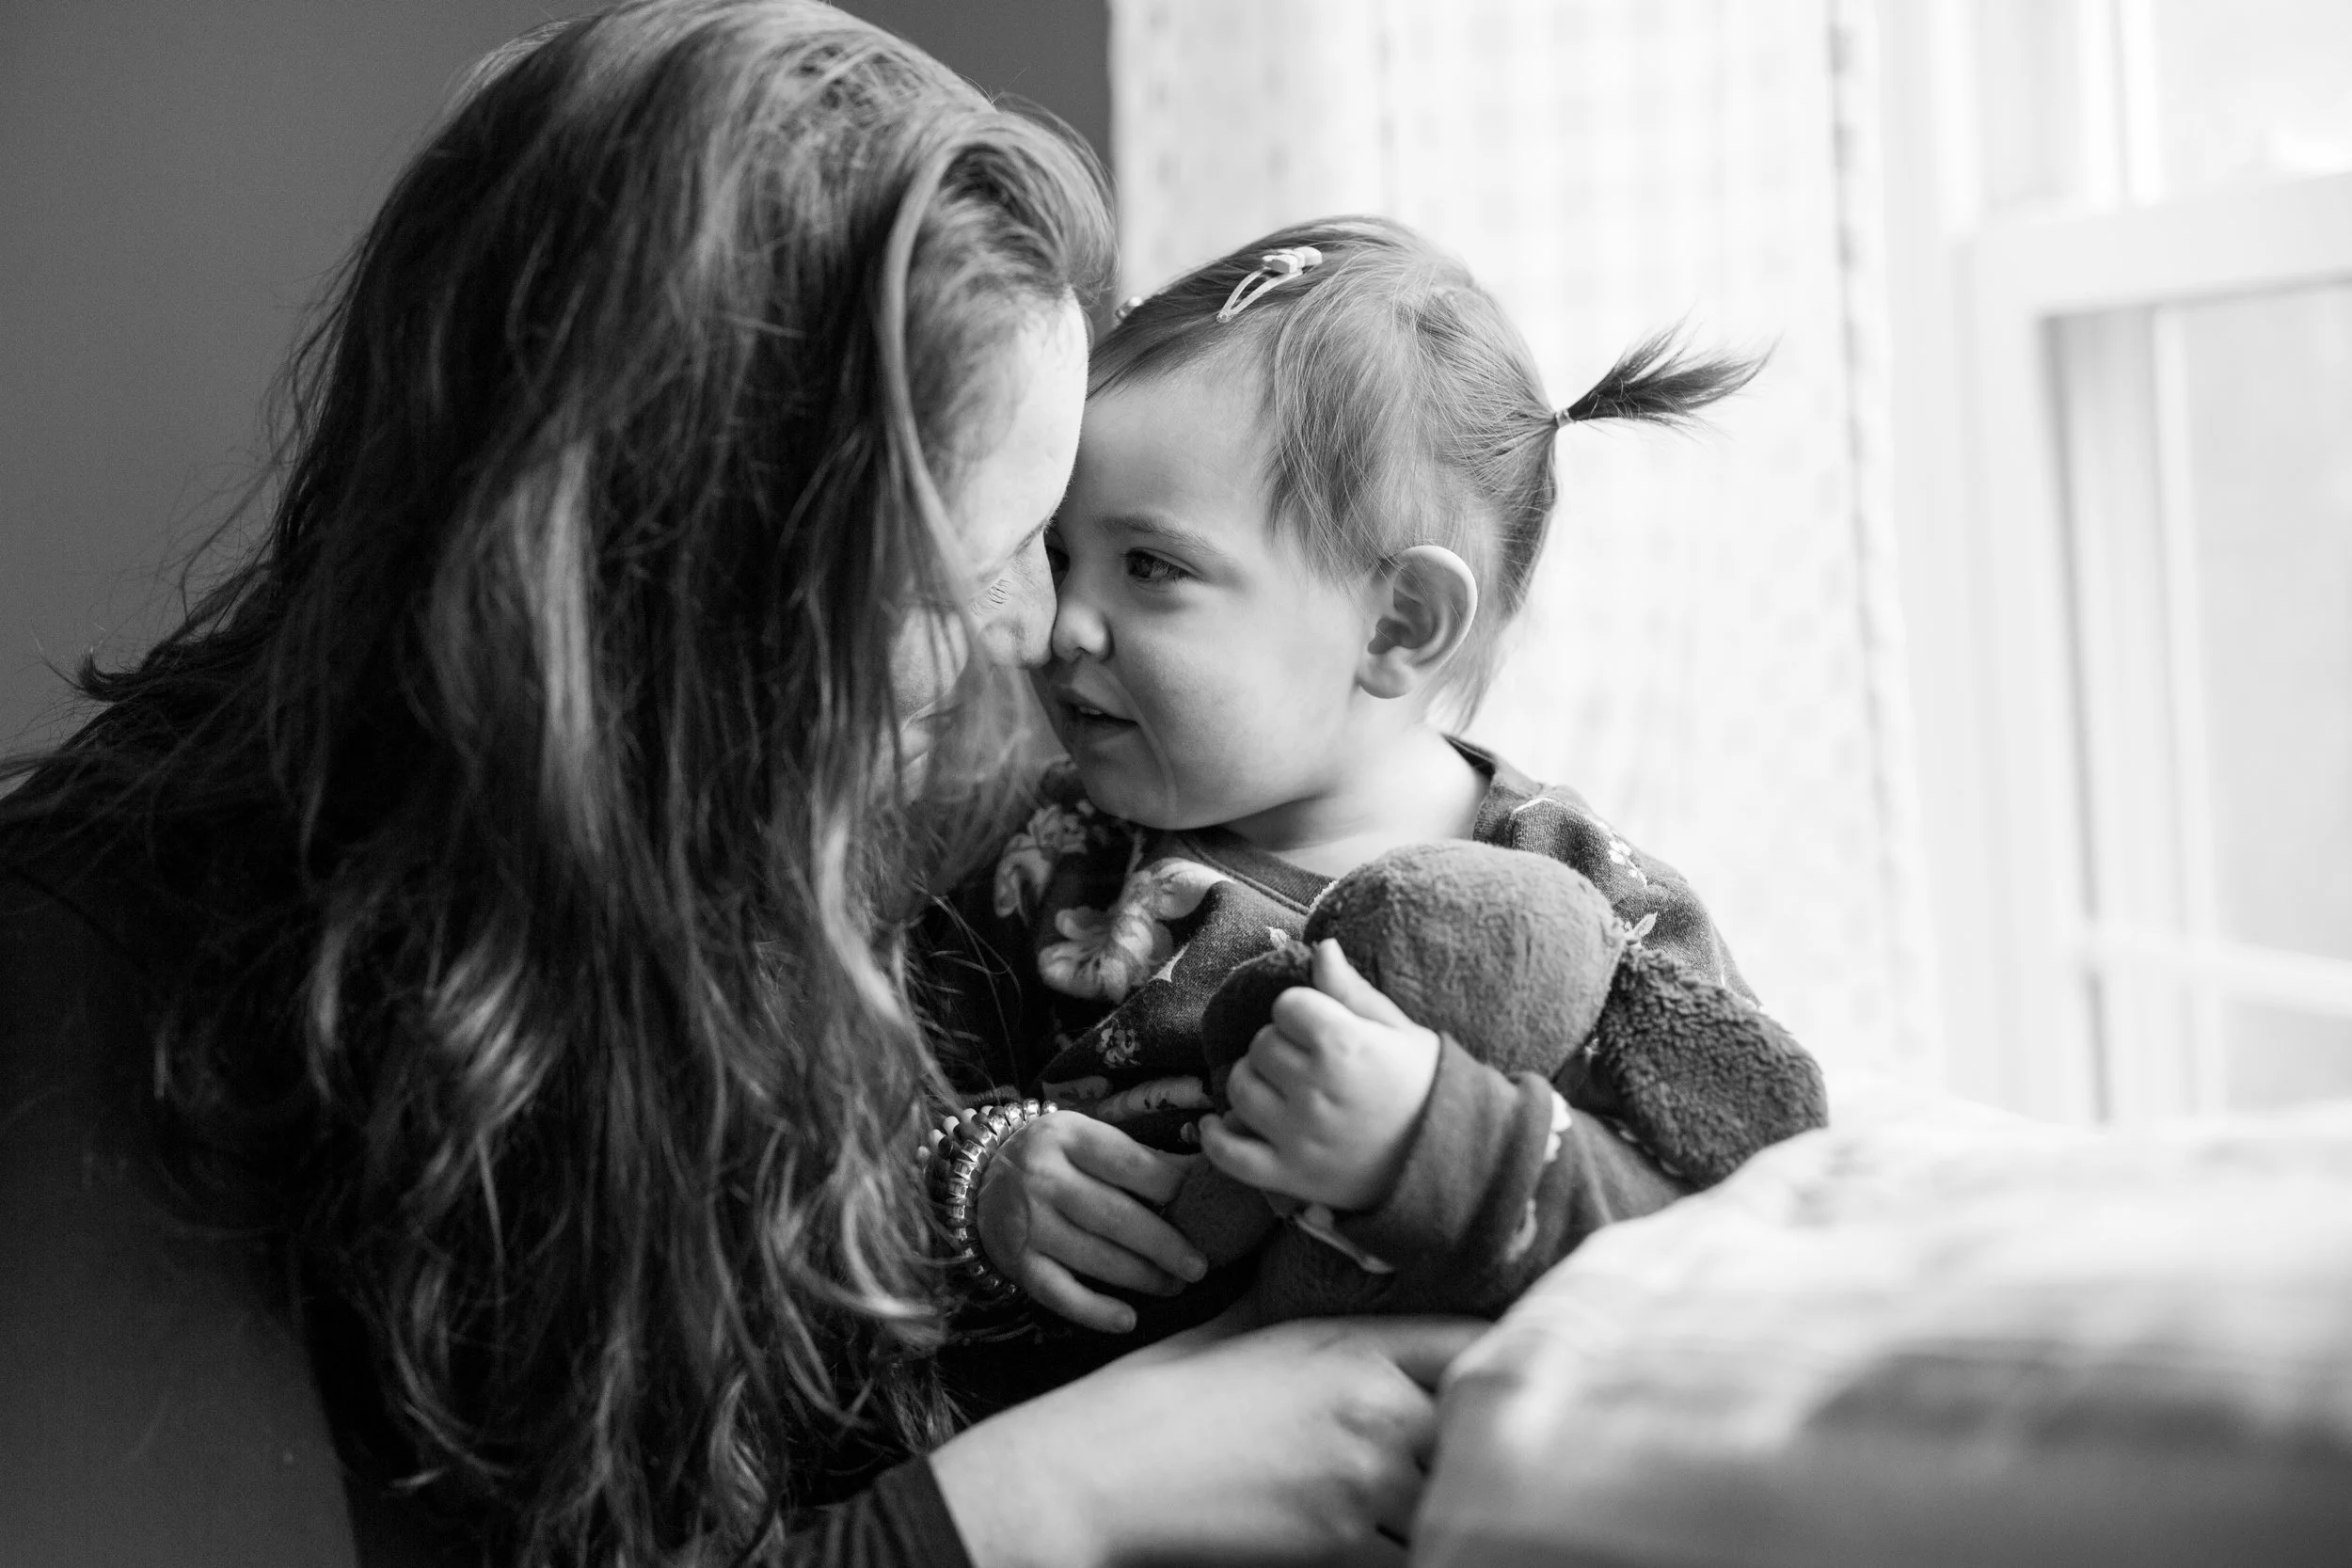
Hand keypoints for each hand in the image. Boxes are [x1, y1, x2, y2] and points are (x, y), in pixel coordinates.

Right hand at [932, 1312, 1485, 1567]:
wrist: (1097, 1473)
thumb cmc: (1155, 1401)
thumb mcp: (1233, 1332)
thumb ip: (1290, 1311)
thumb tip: (1311, 1276)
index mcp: (1351, 1343)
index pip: (1471, 1343)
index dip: (1499, 1361)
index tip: (1514, 1375)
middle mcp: (1374, 1404)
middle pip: (1482, 1429)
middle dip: (1480, 1448)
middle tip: (1483, 1461)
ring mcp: (1363, 1477)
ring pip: (1454, 1502)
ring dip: (1450, 1510)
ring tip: (1443, 1513)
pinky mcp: (1339, 1544)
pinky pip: (1410, 1556)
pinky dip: (1407, 1556)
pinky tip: (1381, 1548)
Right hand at [977, 1110, 1208, 1332]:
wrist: (979, 1174)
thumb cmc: (1053, 1155)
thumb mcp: (1087, 1138)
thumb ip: (1137, 1158)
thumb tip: (1200, 1177)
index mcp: (1068, 1137)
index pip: (1128, 1163)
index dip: (1172, 1187)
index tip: (1201, 1206)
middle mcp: (1043, 1178)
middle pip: (1114, 1215)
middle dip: (1164, 1244)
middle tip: (1198, 1265)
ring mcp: (1028, 1222)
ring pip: (1093, 1257)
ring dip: (1141, 1277)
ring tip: (1174, 1285)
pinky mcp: (1017, 1261)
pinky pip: (1059, 1293)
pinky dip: (1094, 1310)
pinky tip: (1127, 1319)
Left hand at [1199, 940, 1441, 1212]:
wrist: (1450, 1158)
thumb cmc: (1425, 1086)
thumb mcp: (1398, 1030)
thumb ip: (1351, 990)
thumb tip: (1321, 947)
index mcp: (1342, 1043)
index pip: (1286, 1006)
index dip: (1301, 1012)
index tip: (1319, 1027)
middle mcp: (1313, 1088)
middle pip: (1261, 1046)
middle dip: (1279, 1047)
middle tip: (1307, 1062)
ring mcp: (1297, 1134)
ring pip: (1239, 1088)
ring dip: (1253, 1083)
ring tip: (1280, 1089)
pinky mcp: (1289, 1175)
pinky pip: (1229, 1155)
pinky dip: (1217, 1138)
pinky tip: (1222, 1123)